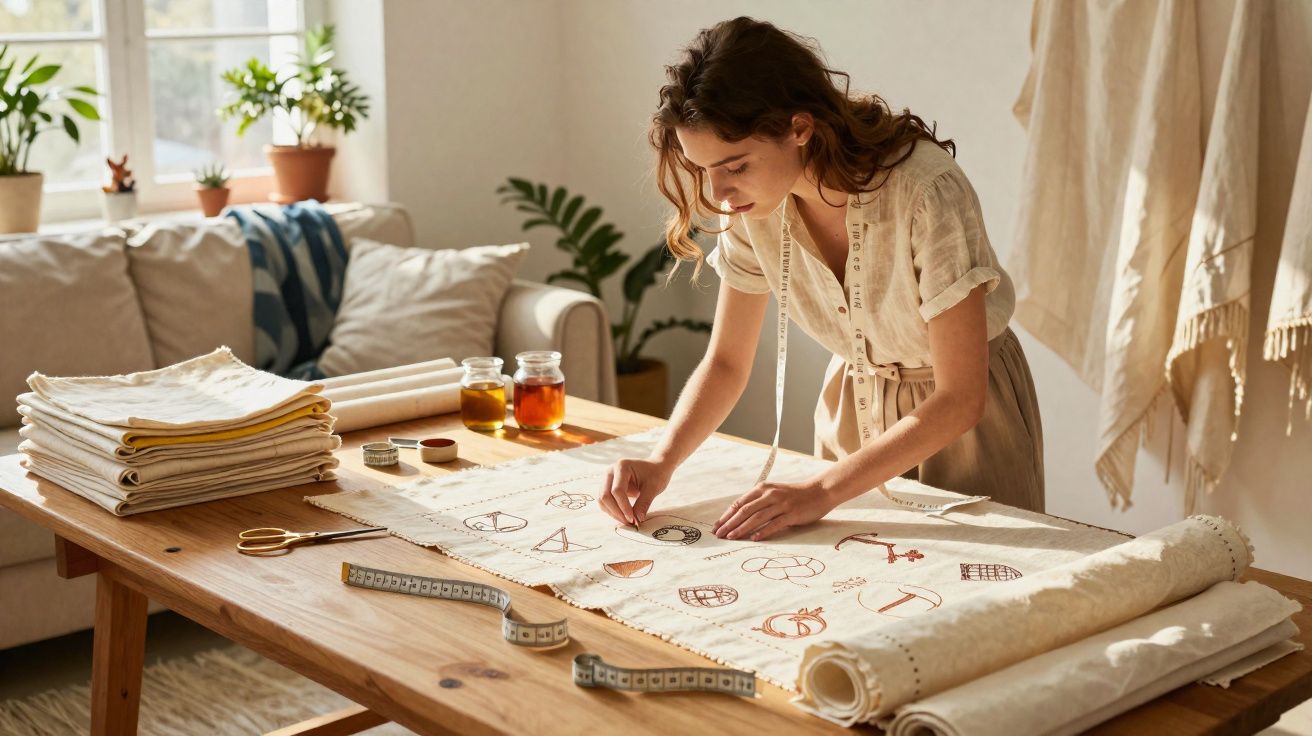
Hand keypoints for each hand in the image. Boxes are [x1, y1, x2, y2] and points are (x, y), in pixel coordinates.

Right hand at [598, 457, 674, 524]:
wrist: (655, 468)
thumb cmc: (656, 474)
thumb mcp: (653, 488)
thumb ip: (644, 503)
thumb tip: (637, 520)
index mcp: (621, 466)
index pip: (617, 490)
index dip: (623, 507)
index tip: (633, 519)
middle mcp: (610, 472)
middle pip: (605, 496)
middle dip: (616, 512)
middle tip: (630, 523)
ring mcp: (607, 479)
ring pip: (602, 501)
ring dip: (613, 513)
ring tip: (628, 521)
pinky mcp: (608, 487)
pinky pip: (605, 502)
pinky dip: (612, 511)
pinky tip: (624, 516)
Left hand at [712, 477, 838, 541]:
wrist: (819, 491)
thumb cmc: (795, 495)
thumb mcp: (774, 493)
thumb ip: (759, 502)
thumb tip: (740, 517)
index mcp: (763, 488)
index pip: (739, 503)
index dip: (726, 516)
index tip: (716, 527)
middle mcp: (770, 495)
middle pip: (745, 511)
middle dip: (729, 523)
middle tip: (718, 535)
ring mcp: (781, 504)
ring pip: (757, 518)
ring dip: (742, 529)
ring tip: (731, 538)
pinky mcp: (791, 514)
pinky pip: (775, 524)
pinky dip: (763, 532)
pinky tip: (754, 539)